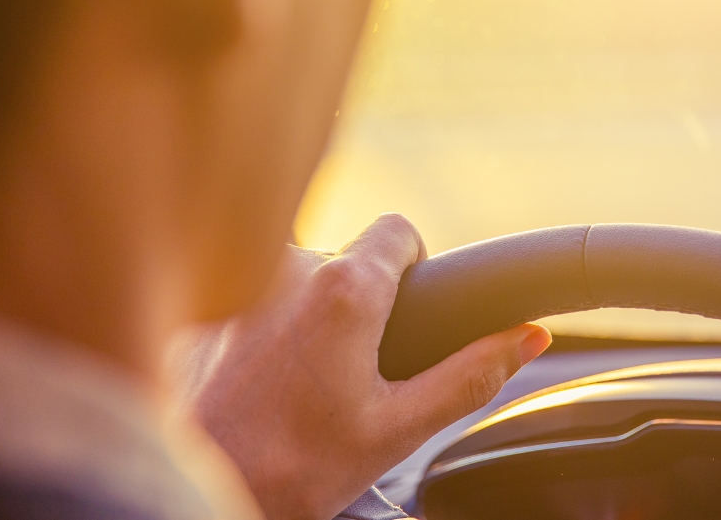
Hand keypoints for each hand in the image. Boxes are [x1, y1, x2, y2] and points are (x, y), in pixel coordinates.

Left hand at [189, 214, 550, 519]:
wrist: (192, 490)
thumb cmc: (289, 469)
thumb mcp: (397, 430)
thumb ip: (471, 376)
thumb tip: (528, 338)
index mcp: (343, 289)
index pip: (399, 230)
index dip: (416, 269)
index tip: (406, 317)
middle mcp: (283, 269)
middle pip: (346, 258)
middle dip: (359, 304)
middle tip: (350, 375)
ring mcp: (234, 284)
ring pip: (295, 277)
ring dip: (307, 316)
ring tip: (298, 386)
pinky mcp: (200, 306)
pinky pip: (248, 298)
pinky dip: (262, 331)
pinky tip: (256, 385)